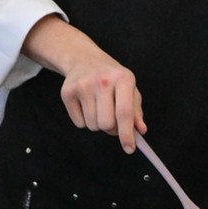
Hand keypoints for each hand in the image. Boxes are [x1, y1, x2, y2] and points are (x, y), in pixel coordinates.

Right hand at [43, 32, 146, 152]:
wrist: (83, 59)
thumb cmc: (111, 77)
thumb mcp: (129, 88)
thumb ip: (135, 111)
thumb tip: (140, 131)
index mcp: (123, 78)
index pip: (124, 113)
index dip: (127, 134)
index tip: (129, 149)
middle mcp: (102, 81)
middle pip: (106, 124)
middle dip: (110, 128)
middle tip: (111, 119)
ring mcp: (83, 85)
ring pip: (92, 126)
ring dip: (97, 123)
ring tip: (98, 107)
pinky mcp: (67, 92)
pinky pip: (79, 123)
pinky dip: (84, 120)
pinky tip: (86, 104)